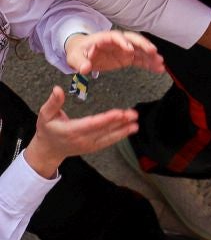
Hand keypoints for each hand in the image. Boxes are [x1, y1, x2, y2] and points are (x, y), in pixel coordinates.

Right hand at [21, 86, 137, 177]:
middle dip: (119, 123)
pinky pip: (107, 142)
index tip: (118, 113)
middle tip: (132, 114)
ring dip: (123, 130)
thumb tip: (57, 89)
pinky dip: (119, 136)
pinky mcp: (93, 147)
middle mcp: (81, 139)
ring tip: (135, 123)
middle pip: (102, 131)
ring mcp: (88, 145)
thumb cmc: (47, 130)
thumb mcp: (45, 115)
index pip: (90, 124)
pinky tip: (130, 129)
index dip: (105, 119)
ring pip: (108, 137)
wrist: (48, 150)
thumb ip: (53, 103)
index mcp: (70, 130)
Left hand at [65, 28, 164, 75]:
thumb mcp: (74, 57)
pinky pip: (141, 60)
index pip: (116, 37)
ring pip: (141, 50)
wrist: (82, 52)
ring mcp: (125, 49)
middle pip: (134, 40)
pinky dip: (149, 64)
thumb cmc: (79, 51)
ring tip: (160, 63)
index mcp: (105, 38)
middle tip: (153, 52)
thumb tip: (85, 68)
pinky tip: (158, 69)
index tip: (129, 50)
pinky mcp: (128, 58)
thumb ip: (80, 62)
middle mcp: (118, 42)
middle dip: (144, 45)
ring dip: (151, 56)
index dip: (123, 42)